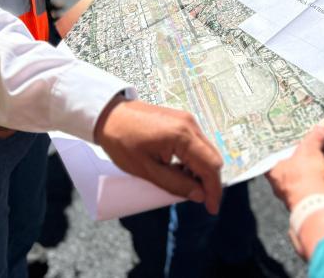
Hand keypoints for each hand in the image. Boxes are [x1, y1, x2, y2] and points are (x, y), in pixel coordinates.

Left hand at [94, 95, 223, 213]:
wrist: (109, 115)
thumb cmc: (122, 140)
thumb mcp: (147, 170)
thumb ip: (176, 184)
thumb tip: (199, 196)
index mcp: (182, 136)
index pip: (210, 166)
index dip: (214, 190)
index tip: (211, 208)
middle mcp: (190, 125)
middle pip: (213, 158)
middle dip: (209, 181)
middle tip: (199, 199)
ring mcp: (187, 120)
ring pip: (206, 151)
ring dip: (201, 170)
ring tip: (185, 185)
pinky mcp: (182, 120)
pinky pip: (196, 143)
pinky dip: (194, 159)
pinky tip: (180, 169)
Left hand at [267, 125, 323, 209]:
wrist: (320, 205)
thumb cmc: (304, 176)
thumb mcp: (308, 150)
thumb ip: (315, 136)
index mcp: (275, 170)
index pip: (281, 151)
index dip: (292, 139)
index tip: (302, 129)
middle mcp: (288, 180)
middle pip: (303, 157)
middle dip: (317, 144)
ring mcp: (304, 188)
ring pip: (317, 166)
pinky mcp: (319, 194)